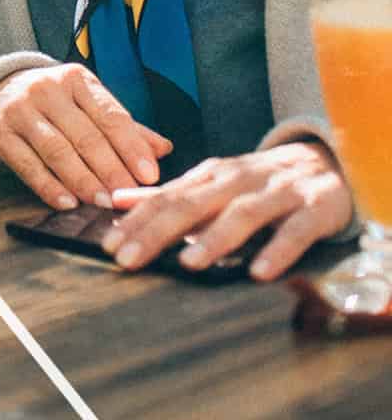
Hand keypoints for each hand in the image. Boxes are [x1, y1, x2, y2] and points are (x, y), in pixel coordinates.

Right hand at [0, 63, 172, 209]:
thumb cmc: (55, 102)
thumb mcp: (88, 103)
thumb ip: (124, 127)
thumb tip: (164, 149)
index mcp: (76, 79)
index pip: (110, 114)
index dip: (131, 147)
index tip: (150, 175)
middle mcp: (47, 89)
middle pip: (85, 135)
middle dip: (111, 170)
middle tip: (128, 197)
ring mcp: (20, 109)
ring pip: (57, 150)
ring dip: (83, 181)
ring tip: (103, 202)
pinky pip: (27, 164)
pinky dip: (49, 186)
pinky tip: (67, 202)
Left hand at [103, 141, 353, 279]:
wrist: (324, 160)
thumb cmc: (257, 181)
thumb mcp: (212, 184)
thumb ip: (167, 195)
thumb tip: (117, 201)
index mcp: (210, 176)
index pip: (165, 198)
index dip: (136, 221)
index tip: (109, 246)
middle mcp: (238, 180)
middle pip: (193, 204)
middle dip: (157, 231)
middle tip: (129, 259)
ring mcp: (276, 192)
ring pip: (242, 214)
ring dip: (214, 238)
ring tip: (188, 263)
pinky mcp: (314, 209)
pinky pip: (296, 231)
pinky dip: (278, 250)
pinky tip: (260, 272)